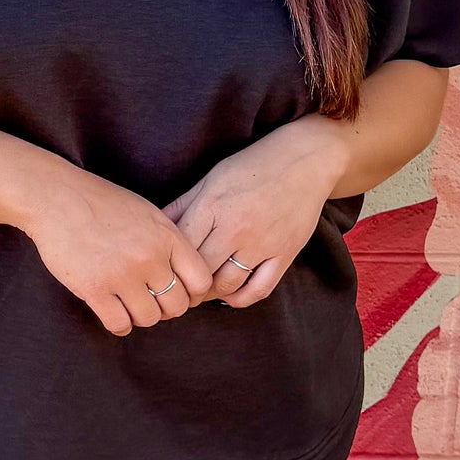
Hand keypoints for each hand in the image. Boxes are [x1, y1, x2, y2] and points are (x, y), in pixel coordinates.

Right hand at [20, 164, 214, 336]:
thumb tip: (183, 274)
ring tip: (128, 304)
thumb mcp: (146, 213)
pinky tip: (112, 312)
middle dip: (165, 308)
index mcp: (166, 236)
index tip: (177, 292)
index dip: (192, 293)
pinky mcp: (94, 289)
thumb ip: (168, 242)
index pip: (201, 280)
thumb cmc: (100, 203)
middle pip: (177, 305)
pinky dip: (118, 324)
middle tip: (150, 301)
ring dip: (140, 316)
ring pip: (149, 318)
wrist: (56, 198)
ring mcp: (122, 275)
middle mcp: (149, 257)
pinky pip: (119, 324)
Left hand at [164, 117, 351, 307]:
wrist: (305, 160)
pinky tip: (230, 295)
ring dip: (210, 294)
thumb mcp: (211, 178)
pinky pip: (259, 289)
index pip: (181, 248)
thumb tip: (153, 227)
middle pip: (201, 271)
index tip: (162, 272)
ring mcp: (262, 243)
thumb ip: (182, 206)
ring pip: (227, 285)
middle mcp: (236, 228)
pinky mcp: (284, 254)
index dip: (168, 264)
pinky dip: (241, 299)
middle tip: (177, 289)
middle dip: (185, 285)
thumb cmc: (253, 166)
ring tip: (201, 292)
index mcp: (213, 206)